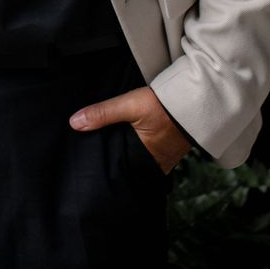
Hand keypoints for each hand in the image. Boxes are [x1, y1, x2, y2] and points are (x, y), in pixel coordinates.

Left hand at [68, 85, 192, 173]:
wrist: (194, 99)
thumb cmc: (163, 105)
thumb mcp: (130, 105)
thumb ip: (103, 114)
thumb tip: (75, 123)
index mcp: (144, 160)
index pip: (117, 169)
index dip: (103, 165)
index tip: (87, 161)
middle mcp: (155, 165)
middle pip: (126, 165)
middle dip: (113, 160)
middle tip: (93, 153)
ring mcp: (164, 159)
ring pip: (137, 160)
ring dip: (125, 153)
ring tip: (107, 145)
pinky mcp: (168, 150)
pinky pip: (148, 153)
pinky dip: (138, 148)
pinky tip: (128, 139)